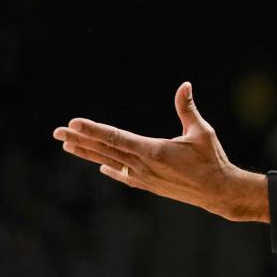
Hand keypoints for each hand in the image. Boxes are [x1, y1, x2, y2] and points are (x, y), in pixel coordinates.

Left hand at [53, 82, 269, 222]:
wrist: (219, 192)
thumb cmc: (212, 159)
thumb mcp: (201, 131)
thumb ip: (187, 108)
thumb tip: (185, 84)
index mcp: (154, 150)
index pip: (116, 137)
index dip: (93, 129)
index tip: (74, 123)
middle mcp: (143, 166)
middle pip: (105, 150)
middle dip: (80, 140)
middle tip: (58, 132)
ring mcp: (144, 177)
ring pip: (109, 162)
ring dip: (88, 153)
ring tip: (67, 146)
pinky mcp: (149, 185)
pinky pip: (123, 175)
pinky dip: (109, 169)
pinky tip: (99, 166)